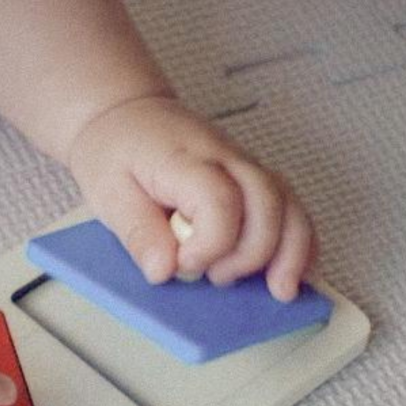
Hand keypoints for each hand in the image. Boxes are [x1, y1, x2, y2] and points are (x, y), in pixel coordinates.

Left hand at [67, 95, 316, 300]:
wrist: (125, 115)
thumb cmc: (114, 152)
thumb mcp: (108, 193)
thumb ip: (138, 233)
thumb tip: (164, 271)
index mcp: (186, 160)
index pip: (220, 201)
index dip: (210, 245)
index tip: (184, 266)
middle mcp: (227, 159)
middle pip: (267, 205)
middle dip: (250, 255)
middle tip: (215, 278)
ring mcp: (246, 167)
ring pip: (289, 206)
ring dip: (290, 253)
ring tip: (278, 289)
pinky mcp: (252, 180)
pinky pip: (289, 209)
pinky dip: (297, 242)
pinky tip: (291, 273)